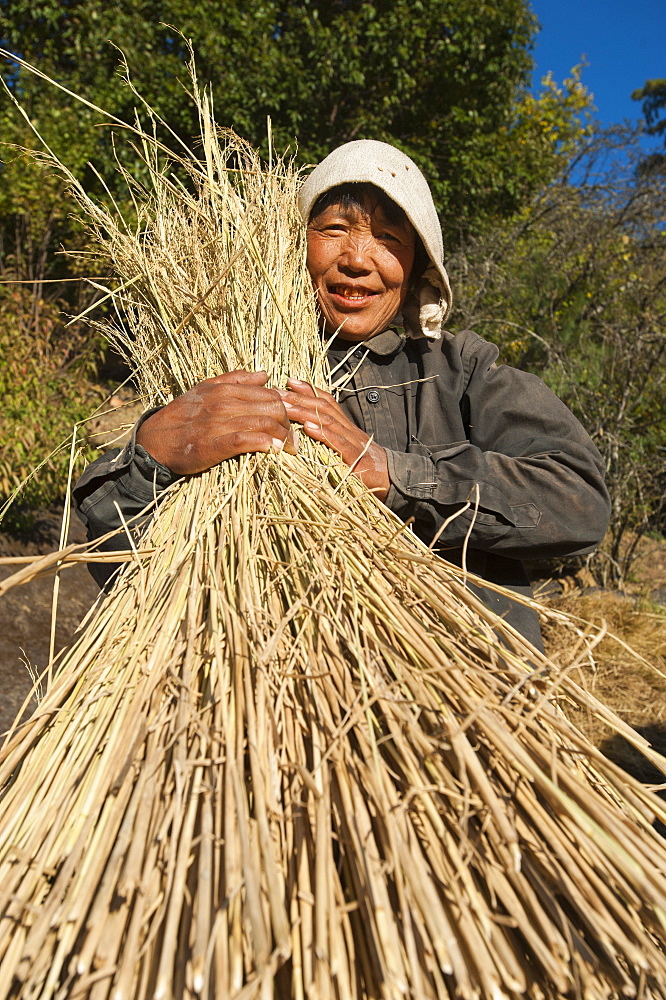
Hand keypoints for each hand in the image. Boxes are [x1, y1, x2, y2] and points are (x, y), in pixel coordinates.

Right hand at [136, 370, 297, 474]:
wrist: (153, 442)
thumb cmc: (182, 416)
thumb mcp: (205, 389)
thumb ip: (236, 380)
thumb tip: (265, 373)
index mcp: (224, 389)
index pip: (268, 393)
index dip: (286, 407)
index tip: (293, 421)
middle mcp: (223, 403)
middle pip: (272, 407)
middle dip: (289, 423)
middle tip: (295, 439)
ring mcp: (218, 423)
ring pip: (264, 423)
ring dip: (283, 437)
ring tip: (291, 449)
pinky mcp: (213, 445)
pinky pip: (246, 440)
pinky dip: (264, 443)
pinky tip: (273, 450)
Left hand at [278, 379, 389, 500]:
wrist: (393, 482)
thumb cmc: (367, 468)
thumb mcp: (348, 450)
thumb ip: (332, 440)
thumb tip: (308, 431)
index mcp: (346, 427)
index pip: (327, 402)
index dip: (309, 390)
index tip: (290, 381)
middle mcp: (349, 430)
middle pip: (324, 408)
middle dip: (300, 398)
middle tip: (278, 392)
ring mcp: (354, 443)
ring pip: (328, 421)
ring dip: (305, 413)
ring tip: (286, 408)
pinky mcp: (356, 459)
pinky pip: (339, 443)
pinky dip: (323, 434)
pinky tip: (308, 429)